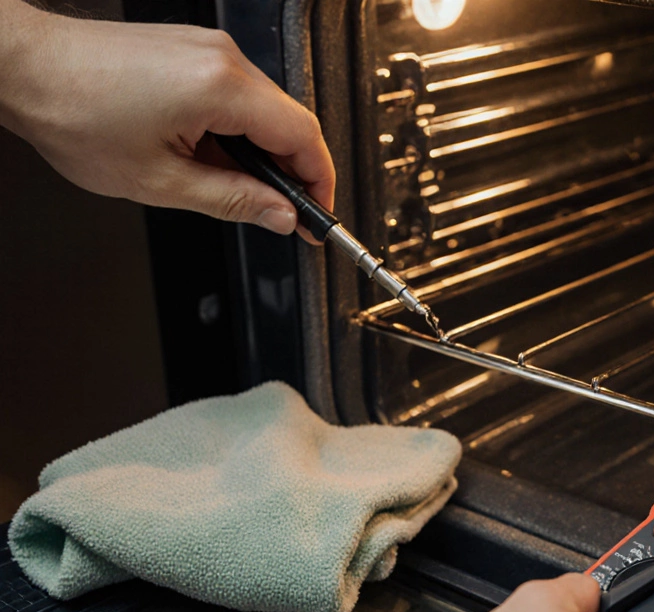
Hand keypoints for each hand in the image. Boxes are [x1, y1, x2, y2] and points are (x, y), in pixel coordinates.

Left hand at [0, 1, 333, 241]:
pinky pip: (239, 91)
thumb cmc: (73, 112)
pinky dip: (240, 126)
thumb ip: (233, 201)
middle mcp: (223, 58)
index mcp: (221, 87)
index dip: (319, 182)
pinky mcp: (193, 48)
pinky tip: (214, 153)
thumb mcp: (159, 180)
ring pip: (266, 107)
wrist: (22, 66)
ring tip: (235, 184)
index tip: (317, 214)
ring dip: (264, 149)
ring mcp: (208, 48)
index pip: (303, 137)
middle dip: (294, 170)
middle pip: (291, 120)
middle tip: (284, 212)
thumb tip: (279, 216)